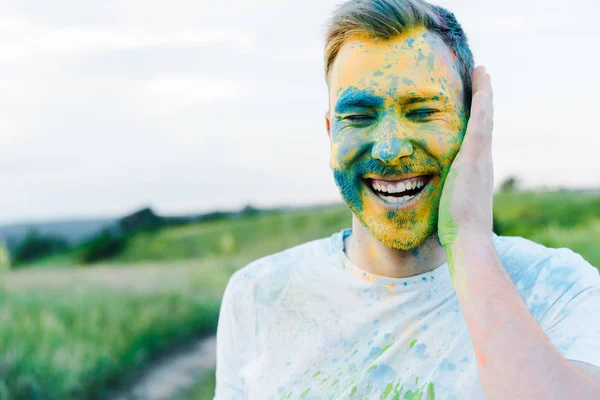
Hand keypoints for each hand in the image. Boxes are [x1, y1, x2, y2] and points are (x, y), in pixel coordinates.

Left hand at [438, 66, 494, 249]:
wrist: (467, 241)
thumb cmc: (453, 232)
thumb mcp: (448, 209)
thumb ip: (443, 200)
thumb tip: (433, 206)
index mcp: (474, 173)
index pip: (474, 140)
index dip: (473, 122)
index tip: (470, 106)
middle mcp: (482, 162)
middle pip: (483, 125)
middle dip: (481, 103)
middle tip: (480, 80)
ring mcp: (481, 158)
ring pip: (484, 118)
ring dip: (483, 95)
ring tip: (481, 72)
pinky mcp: (475, 156)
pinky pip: (480, 120)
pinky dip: (482, 99)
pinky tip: (480, 78)